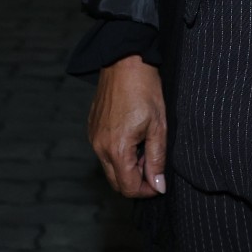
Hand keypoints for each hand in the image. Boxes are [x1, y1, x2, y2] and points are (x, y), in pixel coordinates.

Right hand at [89, 55, 166, 197]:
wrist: (124, 62)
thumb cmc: (144, 90)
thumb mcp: (159, 126)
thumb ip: (157, 159)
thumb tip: (158, 185)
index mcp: (117, 149)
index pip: (129, 188)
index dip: (147, 190)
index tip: (159, 182)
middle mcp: (100, 148)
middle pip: (116, 182)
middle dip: (137, 181)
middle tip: (154, 164)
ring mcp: (93, 138)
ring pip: (110, 168)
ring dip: (128, 167)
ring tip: (145, 146)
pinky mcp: (92, 129)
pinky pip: (104, 152)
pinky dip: (118, 154)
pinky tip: (133, 137)